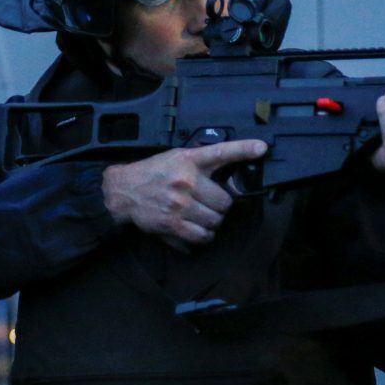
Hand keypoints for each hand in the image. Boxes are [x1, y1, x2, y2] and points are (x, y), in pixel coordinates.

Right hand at [102, 139, 267, 244]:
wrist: (123, 191)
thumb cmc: (152, 173)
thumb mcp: (176, 158)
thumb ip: (200, 163)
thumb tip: (229, 175)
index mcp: (188, 161)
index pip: (221, 152)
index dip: (243, 150)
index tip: (261, 148)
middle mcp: (186, 181)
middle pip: (225, 201)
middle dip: (222, 205)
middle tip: (212, 204)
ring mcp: (180, 204)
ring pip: (215, 221)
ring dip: (213, 222)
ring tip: (203, 217)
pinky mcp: (173, 224)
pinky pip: (202, 236)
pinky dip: (204, 237)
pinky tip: (199, 230)